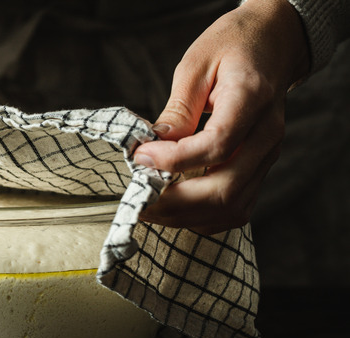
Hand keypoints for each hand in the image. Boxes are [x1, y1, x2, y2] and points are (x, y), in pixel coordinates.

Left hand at [133, 0, 309, 234]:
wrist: (271, 46)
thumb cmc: (231, 48)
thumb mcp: (196, 65)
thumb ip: (178, 109)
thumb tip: (154, 146)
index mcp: (252, 99)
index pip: (217, 145)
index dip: (174, 160)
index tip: (140, 158)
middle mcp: (267, 134)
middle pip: (224, 189)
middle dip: (175, 202)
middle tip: (138, 197)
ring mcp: (267, 156)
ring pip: (231, 207)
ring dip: (186, 216)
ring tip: (150, 207)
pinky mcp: (260, 169)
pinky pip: (236, 208)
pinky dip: (203, 217)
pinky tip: (175, 208)